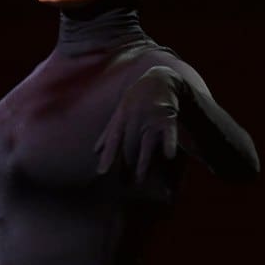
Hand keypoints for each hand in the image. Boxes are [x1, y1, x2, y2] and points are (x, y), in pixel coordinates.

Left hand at [95, 65, 185, 181]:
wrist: (158, 80)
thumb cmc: (135, 100)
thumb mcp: (119, 112)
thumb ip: (108, 132)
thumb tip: (94, 151)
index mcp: (121, 118)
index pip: (113, 139)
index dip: (107, 155)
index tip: (102, 172)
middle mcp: (134, 119)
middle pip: (130, 146)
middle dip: (126, 165)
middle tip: (125, 184)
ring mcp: (151, 118)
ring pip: (146, 143)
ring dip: (143, 161)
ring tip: (140, 178)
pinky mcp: (168, 117)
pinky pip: (169, 133)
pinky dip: (169, 143)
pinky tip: (170, 155)